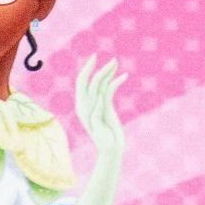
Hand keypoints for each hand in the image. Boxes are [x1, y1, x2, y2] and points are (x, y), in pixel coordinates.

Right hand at [75, 56, 126, 204]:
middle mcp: (84, 108)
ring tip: (116, 63)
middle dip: (91, 67)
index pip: (80, 83)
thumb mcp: (106, 112)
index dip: (86, 69)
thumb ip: (104, 98)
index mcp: (82, 106)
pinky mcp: (101, 117)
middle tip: (99, 55)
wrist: (111, 149)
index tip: (95, 58)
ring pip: (96, 86)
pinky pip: (105, 97)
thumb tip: (108, 83)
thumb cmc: (110, 132)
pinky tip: (123, 78)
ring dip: (106, 72)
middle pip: (84, 82)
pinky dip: (113, 86)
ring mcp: (91, 112)